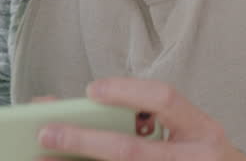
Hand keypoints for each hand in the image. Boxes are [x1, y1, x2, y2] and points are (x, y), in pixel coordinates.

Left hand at [38, 78, 245, 160]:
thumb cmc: (202, 155)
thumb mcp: (191, 132)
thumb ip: (150, 120)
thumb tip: (83, 106)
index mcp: (202, 130)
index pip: (165, 100)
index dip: (127, 92)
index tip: (91, 90)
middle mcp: (196, 159)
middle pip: (132, 152)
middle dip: (85, 141)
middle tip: (46, 132)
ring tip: (43, 157)